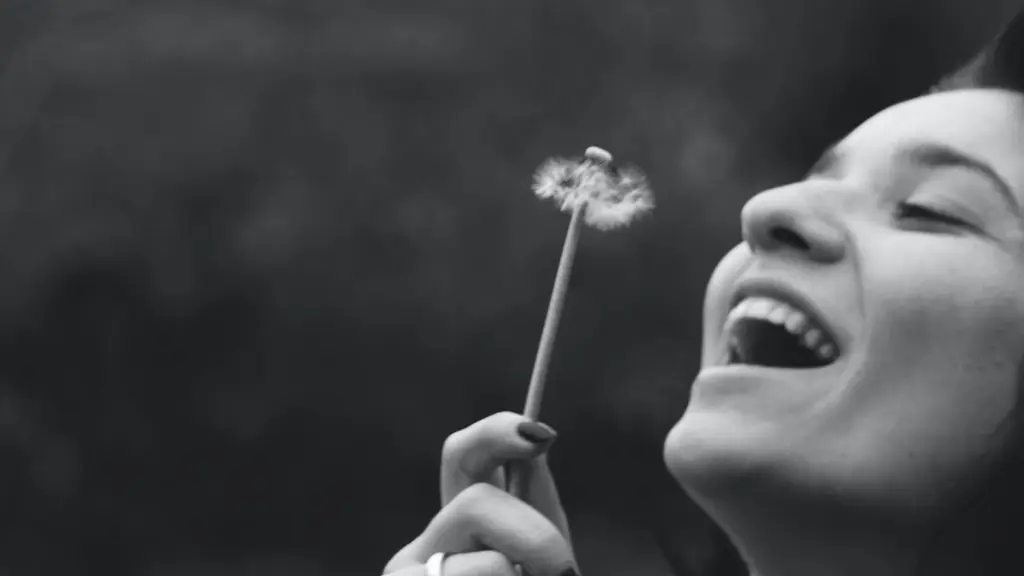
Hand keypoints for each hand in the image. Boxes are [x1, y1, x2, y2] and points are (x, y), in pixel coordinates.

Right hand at [382, 412, 577, 575]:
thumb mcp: (544, 546)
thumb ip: (533, 496)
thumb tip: (538, 433)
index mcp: (456, 527)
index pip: (459, 454)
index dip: (496, 433)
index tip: (541, 435)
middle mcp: (423, 545)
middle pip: (475, 503)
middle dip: (533, 536)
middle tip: (563, 569)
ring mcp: (408, 571)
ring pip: (487, 559)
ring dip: (527, 573)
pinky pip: (490, 573)